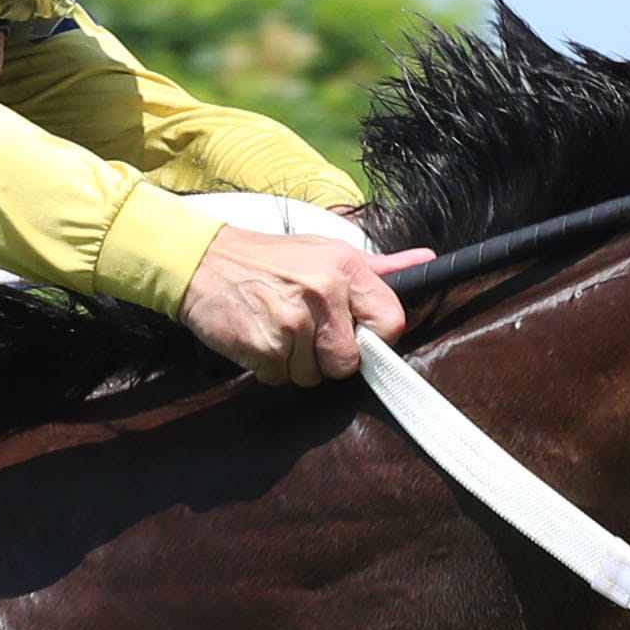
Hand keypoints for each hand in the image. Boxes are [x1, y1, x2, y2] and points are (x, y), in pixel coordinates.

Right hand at [177, 226, 434, 385]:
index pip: (391, 323)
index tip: (353, 334)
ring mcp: (293, 322)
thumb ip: (379, 267)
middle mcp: (324, 293)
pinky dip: (269, 367)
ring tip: (277, 330)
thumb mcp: (326, 251)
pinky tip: (259, 337)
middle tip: (303, 333)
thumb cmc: (270, 260)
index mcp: (345, 268)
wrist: (202, 261)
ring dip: (294, 364)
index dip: (373, 339)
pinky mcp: (265, 346)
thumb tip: (427, 260)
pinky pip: (280, 378)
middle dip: (326, 358)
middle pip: (348, 362)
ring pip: (313, 376)